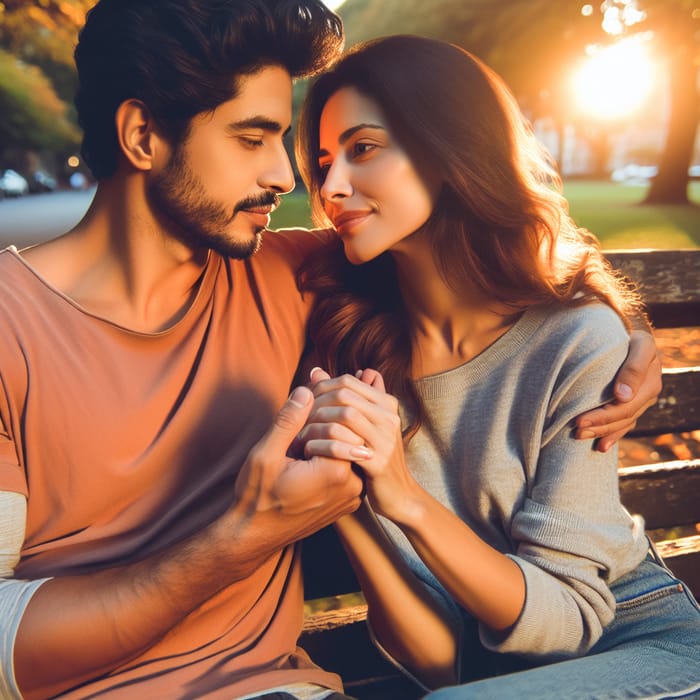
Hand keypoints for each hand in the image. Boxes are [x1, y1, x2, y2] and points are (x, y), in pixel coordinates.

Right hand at [234, 385, 363, 541]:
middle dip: (324, 428)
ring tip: (301, 452)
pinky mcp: (349, 501)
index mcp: (335, 472)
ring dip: (329, 443)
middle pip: (348, 436)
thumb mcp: (266, 454)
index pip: (341, 423)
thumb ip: (289, 420)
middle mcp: (352, 485)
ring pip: (349, 451)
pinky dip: (332, 459)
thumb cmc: (257, 496)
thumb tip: (307, 390)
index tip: (295, 431)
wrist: (255, 535)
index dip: (317, 417)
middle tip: (297, 441)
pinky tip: (310, 463)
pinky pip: (348, 469)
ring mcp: (353, 496)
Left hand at [301, 368, 420, 523]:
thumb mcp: (364, 424)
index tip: (303, 404)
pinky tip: (308, 452)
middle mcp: (389, 417)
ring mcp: (386, 439)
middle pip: (344, 395)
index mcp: (387, 404)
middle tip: (296, 419)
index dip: (321, 389)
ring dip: (316, 424)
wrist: (400, 496)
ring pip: (344, 416)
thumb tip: (317, 370)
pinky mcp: (378, 462)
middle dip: (315, 405)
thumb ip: (343, 397)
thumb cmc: (375, 457)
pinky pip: (343, 445)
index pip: (347, 381)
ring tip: (299, 435)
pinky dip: (321, 446)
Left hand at [575, 329, 661, 451]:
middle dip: (598, 425)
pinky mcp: (633, 403)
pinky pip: (625, 424)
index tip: (579, 420)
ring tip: (579, 437)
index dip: (602, 415)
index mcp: (650, 379)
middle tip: (575, 431)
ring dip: (601, 432)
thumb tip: (622, 396)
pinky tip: (601, 446)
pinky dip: (612, 435)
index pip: (625, 405)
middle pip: (622, 415)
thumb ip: (633, 368)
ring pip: (622, 422)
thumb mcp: (638, 344)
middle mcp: (648, 392)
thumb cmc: (629, 336)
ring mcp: (641, 400)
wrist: (630, 335)